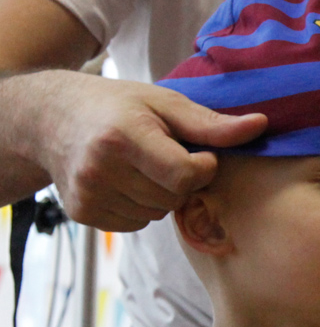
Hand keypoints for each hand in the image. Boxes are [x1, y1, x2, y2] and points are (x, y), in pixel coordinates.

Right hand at [32, 71, 266, 229]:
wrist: (51, 118)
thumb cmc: (117, 105)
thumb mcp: (164, 102)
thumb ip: (211, 124)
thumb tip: (261, 126)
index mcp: (123, 137)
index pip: (186, 175)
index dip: (203, 166)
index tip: (196, 150)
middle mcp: (100, 170)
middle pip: (174, 196)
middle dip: (181, 179)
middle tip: (164, 152)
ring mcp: (88, 195)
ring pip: (157, 214)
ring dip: (161, 193)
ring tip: (142, 163)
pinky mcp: (82, 213)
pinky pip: (137, 224)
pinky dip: (141, 206)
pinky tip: (126, 180)